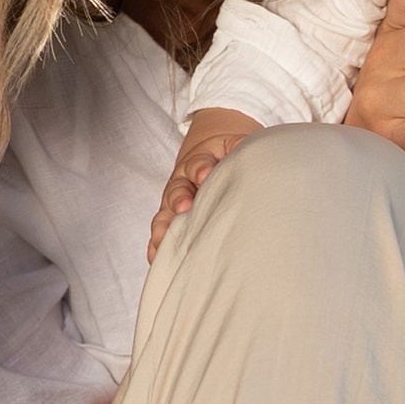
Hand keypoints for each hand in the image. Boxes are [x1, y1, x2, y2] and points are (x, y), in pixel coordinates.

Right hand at [148, 109, 261, 260]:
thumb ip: (238, 146)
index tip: (205, 175)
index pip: (197, 163)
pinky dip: (157, 247)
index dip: (200, 168)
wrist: (206, 164)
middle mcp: (181, 183)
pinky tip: (156, 259)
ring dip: (163, 227)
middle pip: (176, 190)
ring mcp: (173, 204)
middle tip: (184, 207)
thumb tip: (248, 144)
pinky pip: (161, 236)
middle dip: (179, 198)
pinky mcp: (169, 222)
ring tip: (163, 240)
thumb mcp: (231, 147)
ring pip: (164, 215)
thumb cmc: (223, 159)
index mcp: (198, 163)